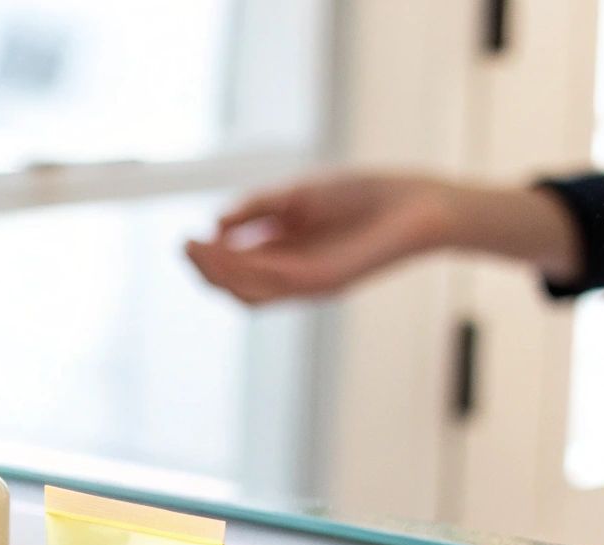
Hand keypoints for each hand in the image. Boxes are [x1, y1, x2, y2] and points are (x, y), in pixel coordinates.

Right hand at [185, 175, 456, 304]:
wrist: (419, 204)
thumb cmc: (366, 195)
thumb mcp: (299, 195)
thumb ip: (259, 208)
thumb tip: (216, 225)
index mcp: (288, 259)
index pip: (239, 271)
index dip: (211, 259)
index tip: (190, 240)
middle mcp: (295, 279)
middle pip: (237, 288)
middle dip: (207, 270)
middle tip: (185, 247)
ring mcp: (310, 283)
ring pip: (251, 291)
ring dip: (220, 271)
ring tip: (197, 248)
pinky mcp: (327, 280)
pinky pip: (278, 280)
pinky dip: (249, 266)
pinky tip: (229, 247)